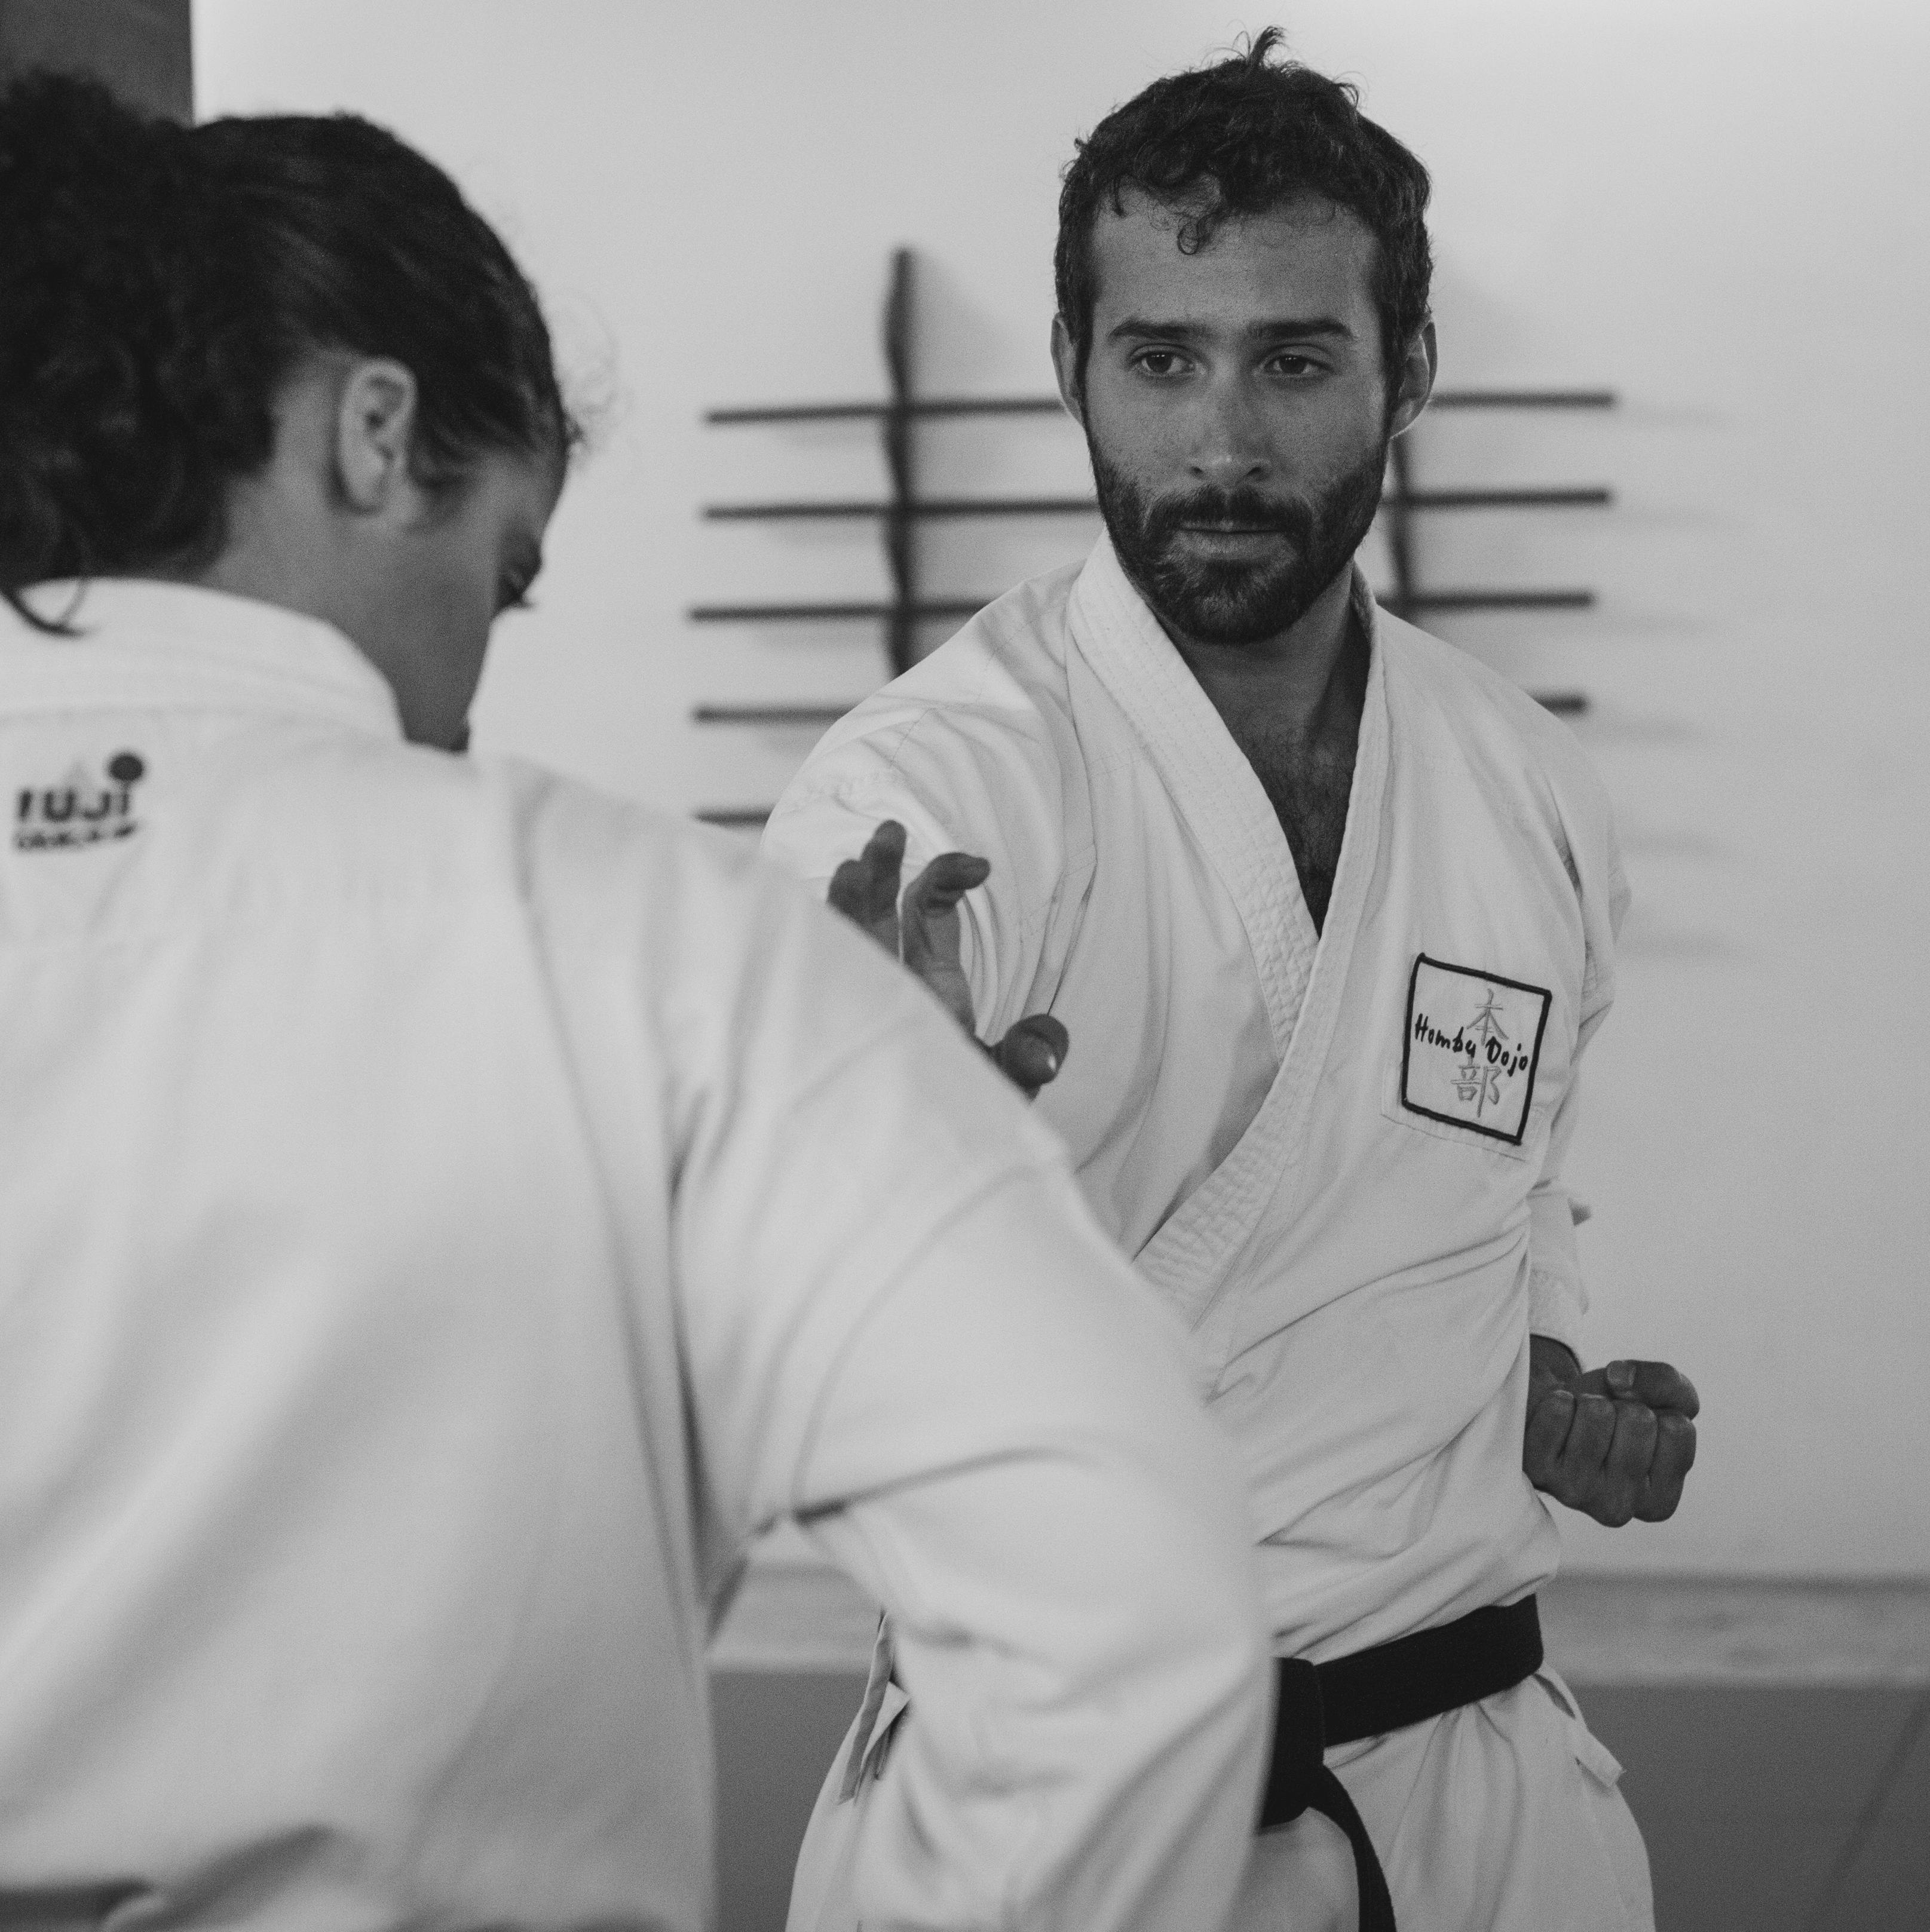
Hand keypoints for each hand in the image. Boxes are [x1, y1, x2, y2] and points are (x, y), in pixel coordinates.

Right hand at [827, 820, 1068, 1099]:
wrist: (921, 1174)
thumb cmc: (960, 1122)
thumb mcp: (1004, 1085)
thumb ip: (1028, 1056)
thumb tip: (1050, 1047)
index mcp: (931, 982)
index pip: (930, 910)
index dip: (948, 877)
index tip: (983, 865)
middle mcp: (890, 984)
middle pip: (879, 912)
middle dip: (882, 868)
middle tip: (890, 829)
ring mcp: (858, 1007)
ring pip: (843, 942)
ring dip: (847, 906)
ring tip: (850, 870)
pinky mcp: (831, 1039)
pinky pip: (813, 987)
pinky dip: (810, 956)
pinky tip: (804, 931)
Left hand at [1524, 1336, 1698, 1525]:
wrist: (1555, 1414)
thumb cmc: (1614, 1414)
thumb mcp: (1659, 1398)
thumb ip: (1668, 1383)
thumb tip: (1620, 1380)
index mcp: (1659, 1501)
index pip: (1678, 1429)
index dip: (1658, 1412)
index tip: (1637, 1429)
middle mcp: (1619, 1508)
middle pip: (1639, 1420)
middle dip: (1623, 1406)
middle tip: (1605, 1424)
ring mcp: (1575, 1493)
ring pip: (1598, 1412)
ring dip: (1590, 1402)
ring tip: (1580, 1422)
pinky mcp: (1537, 1469)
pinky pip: (1558, 1410)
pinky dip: (1559, 1400)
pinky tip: (1557, 1421)